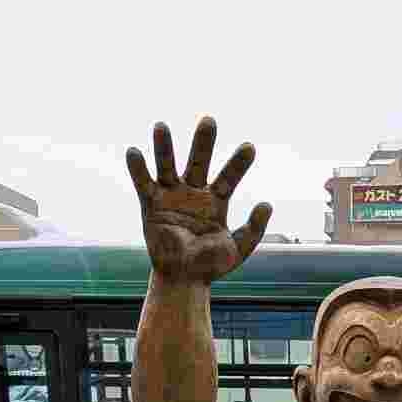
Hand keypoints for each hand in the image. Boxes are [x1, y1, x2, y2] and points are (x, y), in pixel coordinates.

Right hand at [126, 117, 271, 283]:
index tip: (251, 147)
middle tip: (209, 121)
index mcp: (215, 201)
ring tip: (161, 126)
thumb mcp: (238, 249)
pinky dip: (138, 169)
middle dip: (204, 143)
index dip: (238, 163)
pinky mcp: (150, 205)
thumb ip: (254, 229)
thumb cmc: (210, 266)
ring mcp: (171, 196)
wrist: (184, 280)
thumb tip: (267, 204)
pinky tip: (133, 151)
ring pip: (168, 166)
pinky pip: (144, 184)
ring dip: (164, 147)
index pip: (229, 177)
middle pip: (198, 162)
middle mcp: (193, 193)